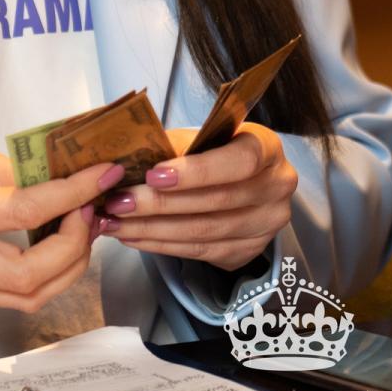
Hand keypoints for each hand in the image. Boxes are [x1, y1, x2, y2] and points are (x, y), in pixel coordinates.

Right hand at [0, 136, 122, 319]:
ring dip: (70, 265)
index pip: (24, 211)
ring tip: (84, 223)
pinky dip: (52, 274)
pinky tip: (64, 241)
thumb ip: (14, 170)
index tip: (103, 173)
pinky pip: (17, 296)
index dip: (73, 193)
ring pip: (28, 297)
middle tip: (92, 206)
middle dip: (76, 244)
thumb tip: (68, 179)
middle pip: (29, 277)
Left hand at [98, 124, 297, 271]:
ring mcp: (266, 225)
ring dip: (153, 229)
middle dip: (160, 204)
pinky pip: (200, 252)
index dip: (197, 171)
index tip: (154, 174)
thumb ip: (174, 146)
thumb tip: (127, 158)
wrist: (244, 184)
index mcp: (268, 148)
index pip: (240, 162)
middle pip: (217, 201)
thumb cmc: (217, 152)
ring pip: (204, 232)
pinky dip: (162, 245)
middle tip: (118, 202)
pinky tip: (134, 236)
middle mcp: (276, 188)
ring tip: (115, 223)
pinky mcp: (248, 251)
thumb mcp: (201, 137)